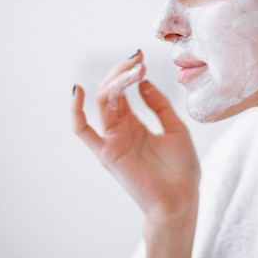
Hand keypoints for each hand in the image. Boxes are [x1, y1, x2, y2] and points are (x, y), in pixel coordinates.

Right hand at [72, 50, 199, 225]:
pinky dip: (75, 112)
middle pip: (112, 92)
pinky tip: (78, 91)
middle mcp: (120, 130)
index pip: (124, 91)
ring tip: (133, 69)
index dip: (129, 72)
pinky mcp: (107, 153)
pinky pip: (83, 131)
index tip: (141, 56)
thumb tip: (144, 82)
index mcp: (134, 124)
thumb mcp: (176, 128)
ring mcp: (111, 140)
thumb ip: (159, 105)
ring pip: (103, 102)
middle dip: (122, 72)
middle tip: (137, 59)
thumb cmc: (181, 170)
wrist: (181, 201)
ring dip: (115, 82)